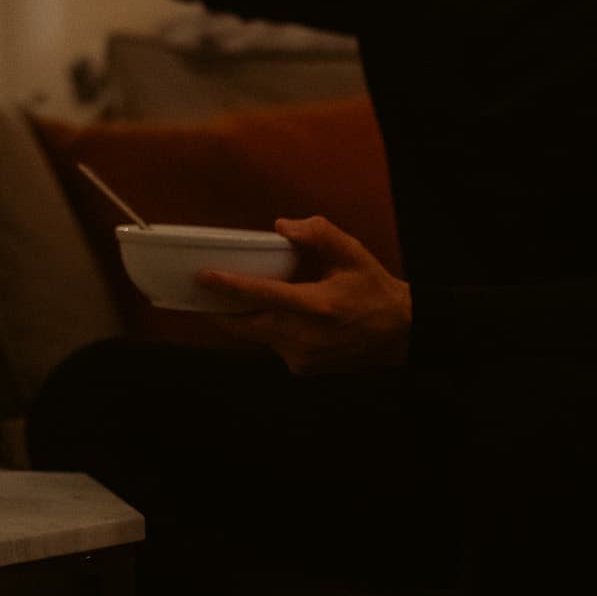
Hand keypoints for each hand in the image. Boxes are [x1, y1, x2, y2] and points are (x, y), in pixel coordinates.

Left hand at [198, 217, 411, 374]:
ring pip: (256, 337)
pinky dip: (265, 330)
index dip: (229, 287)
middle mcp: (305, 336)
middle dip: (216, 311)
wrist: (399, 334)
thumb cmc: (373, 290)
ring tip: (225, 301)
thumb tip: (281, 227)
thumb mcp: (352, 253)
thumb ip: (318, 233)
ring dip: (241, 320)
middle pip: (244, 326)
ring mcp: (301, 356)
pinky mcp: (301, 368)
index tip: (203, 277)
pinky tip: (268, 316)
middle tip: (197, 294)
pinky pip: (272, 345)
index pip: (262, 295)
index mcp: (317, 306)